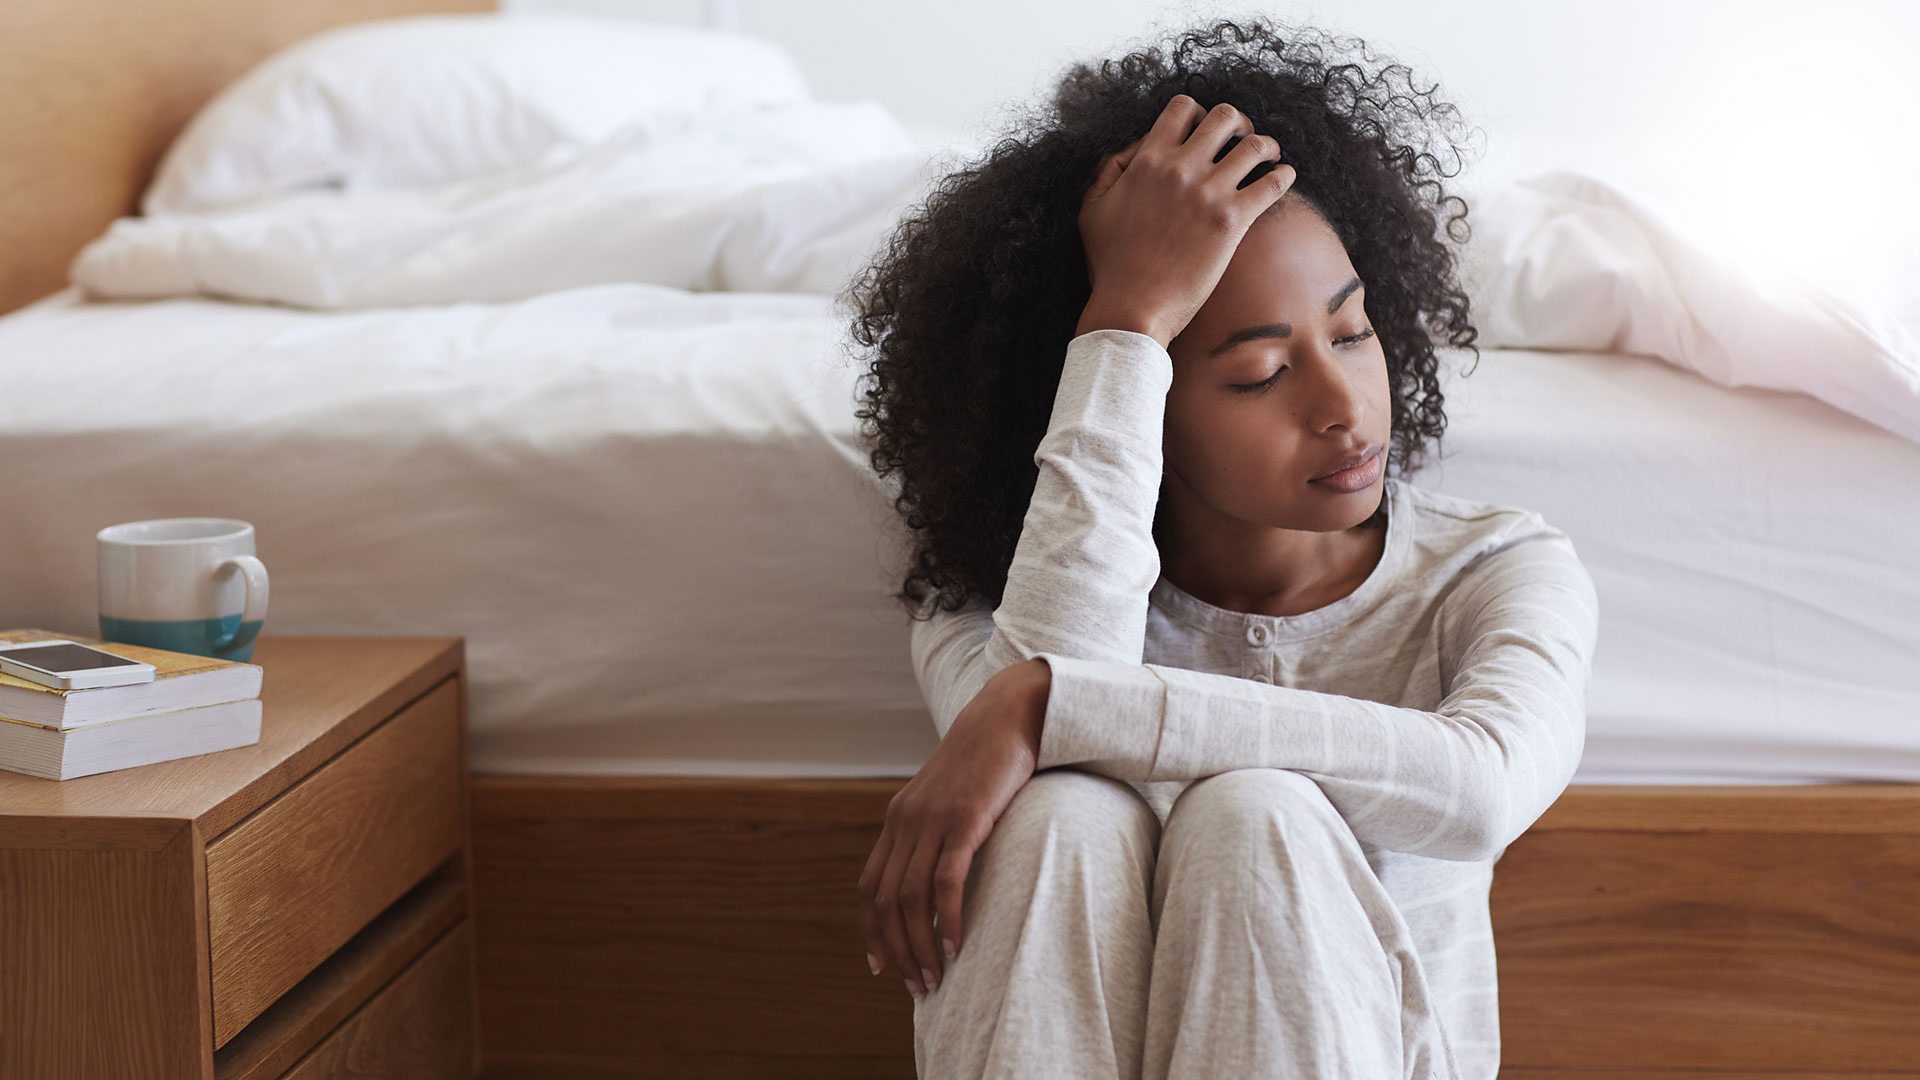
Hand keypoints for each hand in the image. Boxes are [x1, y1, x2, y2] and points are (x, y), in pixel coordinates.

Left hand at [856, 658, 1049, 998]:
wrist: (1010, 714)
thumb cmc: (988, 761)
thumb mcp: (951, 798)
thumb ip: (937, 831)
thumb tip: (939, 873)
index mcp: (898, 819)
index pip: (870, 886)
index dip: (871, 930)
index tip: (881, 966)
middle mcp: (906, 821)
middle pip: (884, 901)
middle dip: (896, 950)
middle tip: (916, 985)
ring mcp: (933, 819)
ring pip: (910, 898)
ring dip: (920, 945)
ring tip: (935, 977)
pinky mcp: (964, 819)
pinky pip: (946, 880)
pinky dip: (948, 918)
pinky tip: (957, 945)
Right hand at [1076, 95, 1296, 347]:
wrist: (1131, 308)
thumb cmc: (1109, 265)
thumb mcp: (1092, 210)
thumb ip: (1110, 171)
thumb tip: (1135, 148)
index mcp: (1147, 160)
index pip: (1182, 108)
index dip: (1199, 113)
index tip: (1205, 131)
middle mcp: (1180, 168)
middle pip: (1225, 116)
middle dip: (1238, 124)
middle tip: (1241, 141)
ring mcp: (1208, 193)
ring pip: (1255, 144)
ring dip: (1266, 146)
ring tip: (1269, 156)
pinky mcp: (1231, 221)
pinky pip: (1272, 182)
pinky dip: (1283, 175)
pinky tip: (1283, 177)